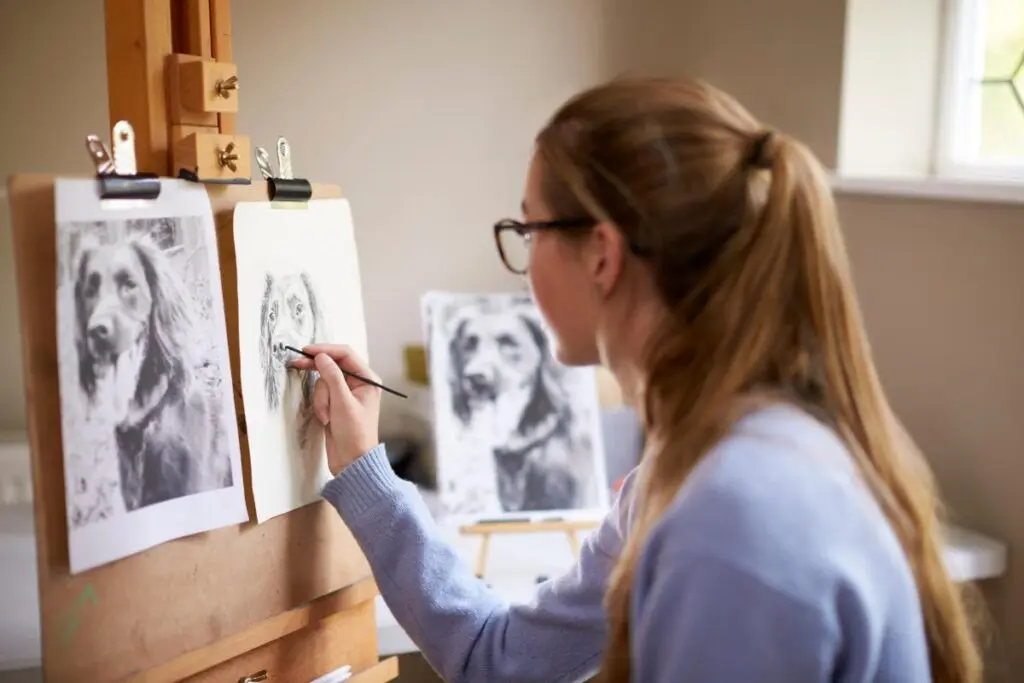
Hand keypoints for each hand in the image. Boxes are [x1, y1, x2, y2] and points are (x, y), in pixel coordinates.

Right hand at [290, 344, 380, 475]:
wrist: (351, 461)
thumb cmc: (354, 434)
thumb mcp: (343, 403)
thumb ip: (332, 377)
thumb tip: (321, 356)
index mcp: (367, 379)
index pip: (345, 354)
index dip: (325, 350)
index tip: (307, 351)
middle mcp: (359, 383)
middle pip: (332, 366)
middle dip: (318, 372)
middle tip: (296, 364)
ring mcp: (346, 394)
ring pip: (324, 382)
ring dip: (321, 398)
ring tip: (327, 416)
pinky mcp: (336, 403)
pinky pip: (321, 394)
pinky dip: (320, 405)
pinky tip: (326, 419)